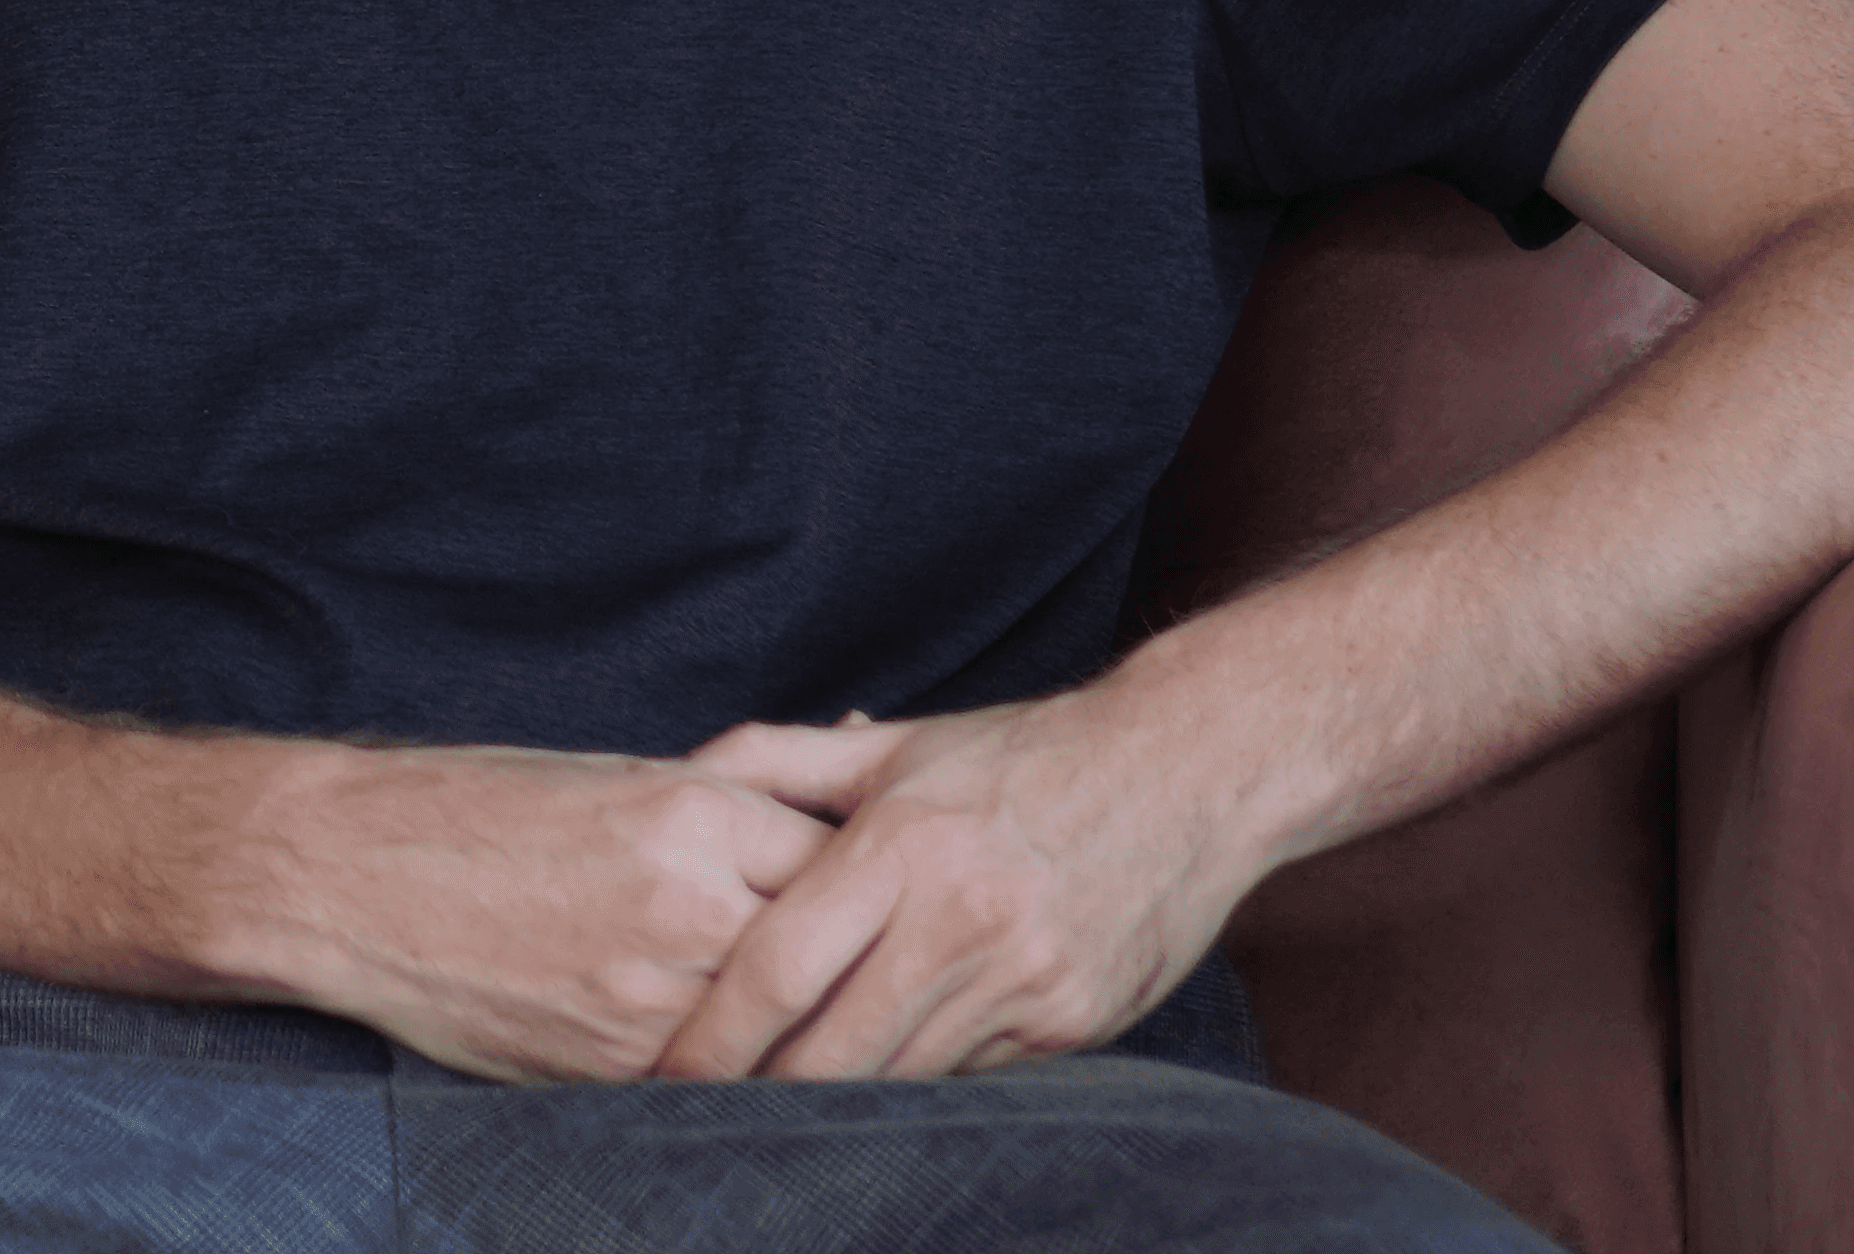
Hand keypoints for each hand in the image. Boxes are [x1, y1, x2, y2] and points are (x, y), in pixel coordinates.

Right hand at [222, 740, 834, 1082]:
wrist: (349, 874)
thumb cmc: (475, 810)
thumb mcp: (612, 777)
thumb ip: (717, 813)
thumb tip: (815, 832)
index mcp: (693, 812)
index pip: (837, 858)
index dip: (857, 883)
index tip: (867, 896)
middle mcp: (688, 904)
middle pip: (829, 952)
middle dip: (845, 962)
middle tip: (864, 970)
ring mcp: (652, 996)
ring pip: (778, 1028)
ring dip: (795, 1025)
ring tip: (807, 1019)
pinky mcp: (612, 1066)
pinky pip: (709, 1078)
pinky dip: (726, 1067)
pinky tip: (723, 1051)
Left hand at [650, 689, 1282, 1080]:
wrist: (1189, 769)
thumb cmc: (1022, 756)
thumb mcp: (896, 744)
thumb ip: (776, 758)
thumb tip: (677, 769)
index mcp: (902, 846)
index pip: (781, 966)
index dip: (713, 1034)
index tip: (664, 1070)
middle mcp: (962, 920)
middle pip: (833, 1050)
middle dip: (761, 1091)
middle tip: (704, 1109)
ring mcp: (1024, 980)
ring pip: (900, 1077)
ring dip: (837, 1099)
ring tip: (774, 1107)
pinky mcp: (1073, 1022)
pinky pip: (970, 1076)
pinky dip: (920, 1080)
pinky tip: (883, 1078)